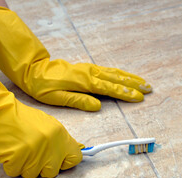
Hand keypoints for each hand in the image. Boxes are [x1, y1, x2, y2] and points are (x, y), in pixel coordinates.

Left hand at [0, 6, 151, 111]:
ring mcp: (87, 69)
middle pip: (115, 79)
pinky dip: (118, 74)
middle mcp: (88, 73)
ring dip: (129, 78)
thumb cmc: (42, 86)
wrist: (32, 69)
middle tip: (149, 89)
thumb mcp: (57, 97)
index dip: (125, 93)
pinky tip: (124, 77)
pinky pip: (106, 70)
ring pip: (113, 73)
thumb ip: (78, 101)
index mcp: (83, 82)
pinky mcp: (85, 68)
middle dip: (133, 84)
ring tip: (143, 82)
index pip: (108, 89)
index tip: (139, 97)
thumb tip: (98, 106)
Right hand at [0, 97, 82, 177]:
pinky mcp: (17, 160)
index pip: (75, 158)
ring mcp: (34, 155)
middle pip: (52, 172)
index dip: (65, 162)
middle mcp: (50, 146)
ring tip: (19, 150)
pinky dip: (10, 165)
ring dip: (24, 166)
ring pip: (32, 175)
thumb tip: (75, 151)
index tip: (57, 160)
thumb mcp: (48, 124)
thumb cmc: (22, 118)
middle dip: (42, 167)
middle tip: (32, 155)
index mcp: (60, 135)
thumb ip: (60, 140)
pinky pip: (15, 172)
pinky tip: (9, 151)